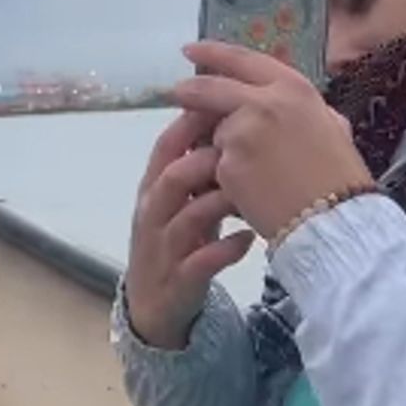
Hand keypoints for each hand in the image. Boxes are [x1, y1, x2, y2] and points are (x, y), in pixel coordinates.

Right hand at [125, 108, 254, 348]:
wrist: (155, 302)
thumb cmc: (177, 238)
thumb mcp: (184, 199)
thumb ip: (202, 164)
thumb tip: (235, 117)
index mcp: (154, 187)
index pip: (166, 145)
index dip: (194, 121)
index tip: (230, 103)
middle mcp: (153, 213)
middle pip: (172, 175)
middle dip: (208, 158)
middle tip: (246, 147)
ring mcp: (163, 247)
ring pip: (186, 216)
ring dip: (219, 200)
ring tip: (251, 193)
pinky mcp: (178, 280)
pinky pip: (202, 262)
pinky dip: (227, 248)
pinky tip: (249, 238)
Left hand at [172, 41, 373, 242]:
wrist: (333, 220)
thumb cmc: (340, 178)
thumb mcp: (333, 128)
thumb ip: (305, 111)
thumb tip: (290, 105)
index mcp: (294, 89)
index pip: (244, 60)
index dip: (214, 52)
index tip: (192, 49)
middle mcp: (264, 102)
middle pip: (212, 88)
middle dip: (191, 90)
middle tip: (178, 92)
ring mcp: (241, 133)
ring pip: (216, 133)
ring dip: (221, 148)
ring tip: (252, 173)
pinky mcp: (227, 164)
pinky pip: (216, 166)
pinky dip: (225, 176)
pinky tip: (248, 191)